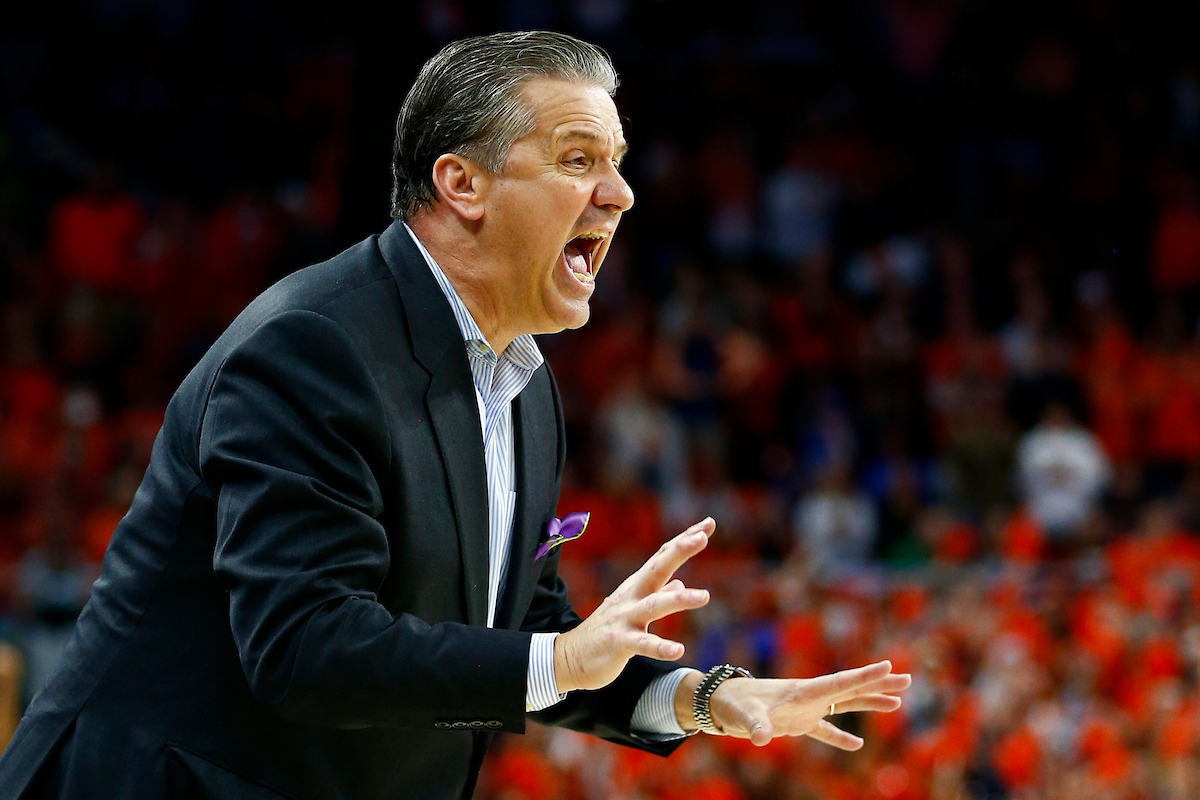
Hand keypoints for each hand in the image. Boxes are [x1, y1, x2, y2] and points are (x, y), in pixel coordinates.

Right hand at [553, 518, 714, 693]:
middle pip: (657, 568)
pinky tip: (678, 650)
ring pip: (654, 605)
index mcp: (637, 586)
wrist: (571, 656)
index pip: (664, 556)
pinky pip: (642, 644)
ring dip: (679, 599)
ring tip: (705, 596)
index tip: (708, 523)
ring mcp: (624, 618)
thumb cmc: (607, 631)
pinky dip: (660, 646)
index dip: (685, 540)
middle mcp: (631, 596)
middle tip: (702, 537)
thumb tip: (680, 581)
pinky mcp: (618, 642)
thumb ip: (657, 593)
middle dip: (679, 551)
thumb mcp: (633, 607)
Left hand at [679, 660, 911, 747]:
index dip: (865, 676)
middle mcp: (809, 696)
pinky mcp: (797, 722)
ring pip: (845, 704)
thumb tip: (763, 738)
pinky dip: (841, 736)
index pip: (840, 683)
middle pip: (851, 689)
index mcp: (803, 691)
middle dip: (879, 684)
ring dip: (870, 702)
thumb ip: (757, 725)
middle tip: (908, 678)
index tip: (890, 665)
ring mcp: (805, 708)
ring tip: (898, 701)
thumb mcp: (745, 714)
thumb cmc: (733, 703)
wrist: (720, 702)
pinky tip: (858, 745)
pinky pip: (825, 729)